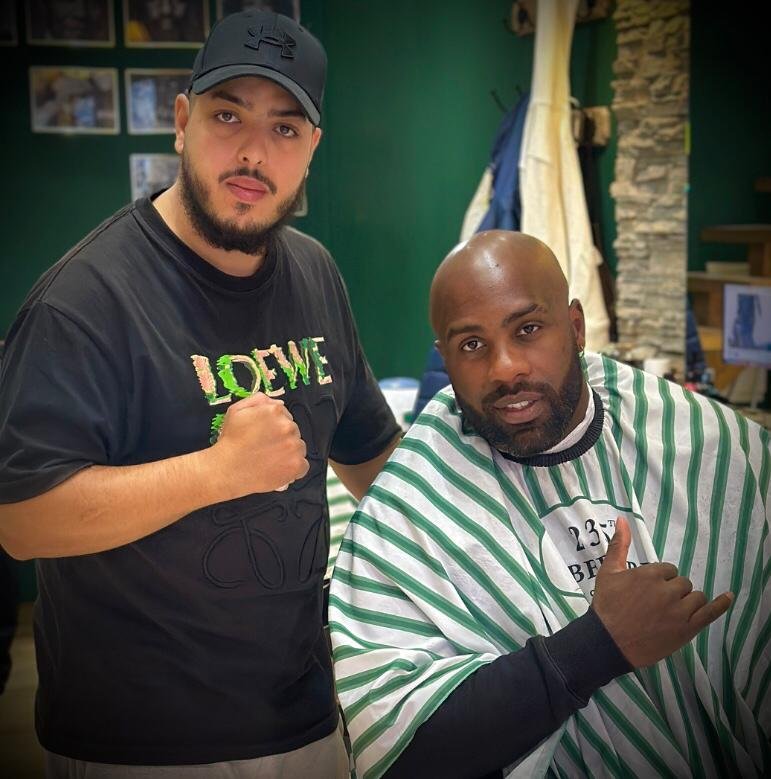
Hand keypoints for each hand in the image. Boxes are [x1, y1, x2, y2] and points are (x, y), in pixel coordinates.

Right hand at [210, 393, 308, 498]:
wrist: (227, 470)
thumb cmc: (230, 442)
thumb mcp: (236, 411)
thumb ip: (258, 401)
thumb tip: (278, 402)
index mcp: (275, 411)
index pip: (285, 415)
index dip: (274, 426)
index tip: (265, 435)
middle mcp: (287, 426)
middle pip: (293, 431)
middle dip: (282, 438)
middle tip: (266, 448)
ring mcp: (294, 446)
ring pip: (299, 447)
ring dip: (289, 452)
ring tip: (270, 460)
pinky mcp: (297, 465)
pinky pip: (303, 465)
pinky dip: (294, 469)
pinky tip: (279, 469)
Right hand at [591, 516, 732, 666]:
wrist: (607, 642)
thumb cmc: (606, 606)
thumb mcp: (608, 572)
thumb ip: (618, 545)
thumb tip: (623, 519)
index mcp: (649, 574)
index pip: (668, 570)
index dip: (660, 579)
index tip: (649, 591)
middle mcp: (666, 590)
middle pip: (682, 583)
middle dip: (672, 590)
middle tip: (655, 604)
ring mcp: (679, 611)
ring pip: (696, 597)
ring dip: (687, 601)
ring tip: (671, 611)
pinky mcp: (686, 629)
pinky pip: (710, 613)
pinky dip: (722, 604)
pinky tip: (729, 596)